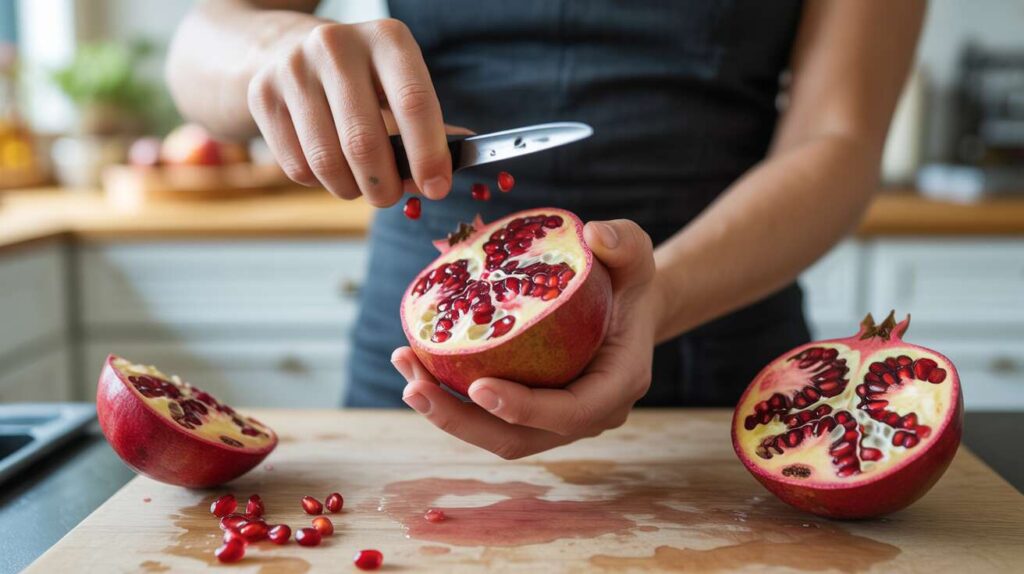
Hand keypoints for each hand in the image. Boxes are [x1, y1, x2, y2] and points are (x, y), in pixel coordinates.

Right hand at [247, 18, 465, 204]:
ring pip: (328, 161)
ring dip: (352, 190)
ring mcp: (294, 68)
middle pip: (365, 142)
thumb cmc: (360, 77)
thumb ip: (431, 123)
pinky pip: (297, 166)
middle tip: (392, 197)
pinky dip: (319, 182)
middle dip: (386, 185)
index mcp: (386, 39)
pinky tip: (329, 167)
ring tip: (361, 186)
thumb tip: (462, 156)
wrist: (284, 48)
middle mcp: (337, 45)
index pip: (414, 104)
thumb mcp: (399, 83)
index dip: (428, 155)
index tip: (437, 188)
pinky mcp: (262, 95)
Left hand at [392, 219, 661, 458]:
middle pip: (519, 439)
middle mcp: (586, 414)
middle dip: (462, 421)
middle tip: (416, 386)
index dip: (525, 408)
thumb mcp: (635, 254)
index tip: (478, 387)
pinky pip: (485, 415)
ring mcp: (553, 418)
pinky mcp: (528, 411)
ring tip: (406, 371)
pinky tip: (414, 361)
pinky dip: (448, 397)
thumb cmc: (628, 278)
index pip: (572, 413)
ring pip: (495, 434)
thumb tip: (595, 235)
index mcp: (617, 385)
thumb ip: (624, 242)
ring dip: (445, 412)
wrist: (625, 304)